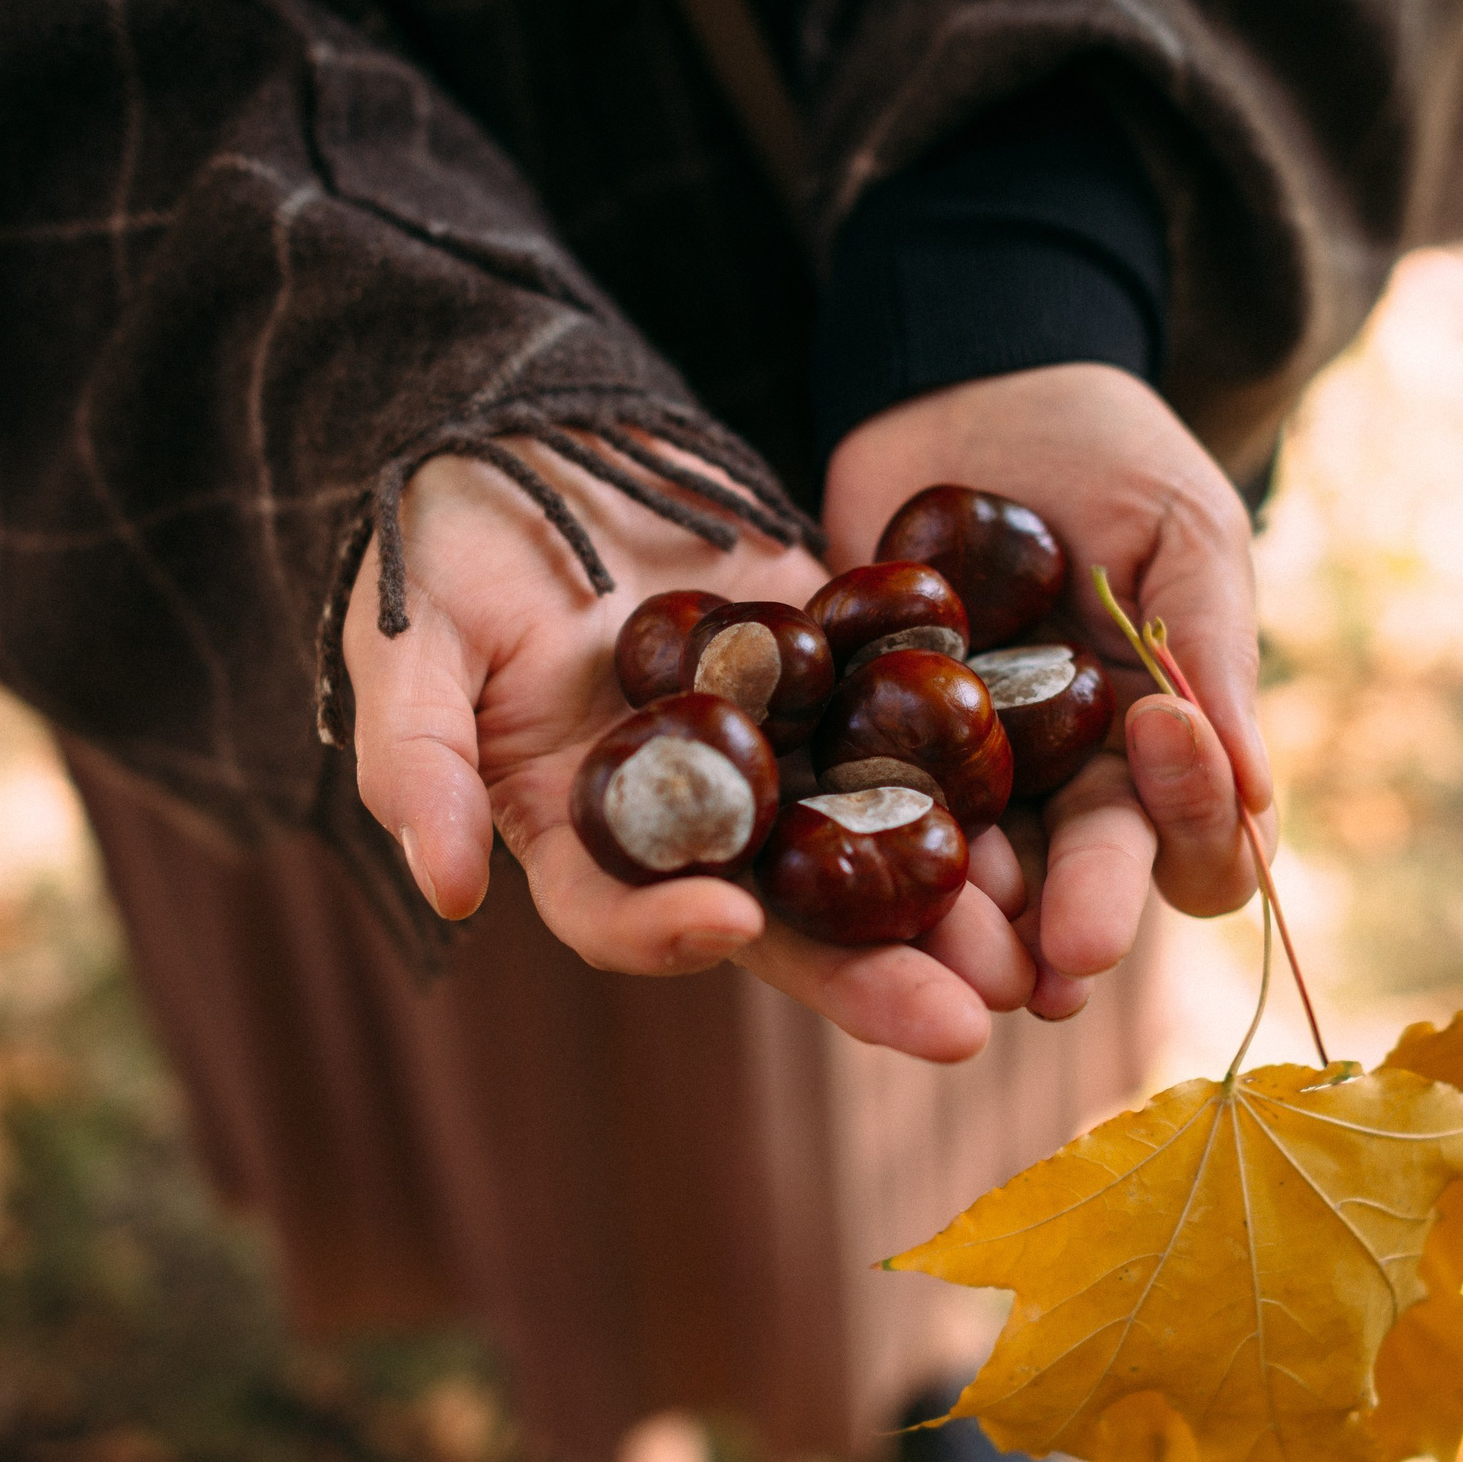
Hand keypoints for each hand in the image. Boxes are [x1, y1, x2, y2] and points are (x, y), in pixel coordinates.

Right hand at [344, 438, 1037, 1062]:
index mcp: (579, 831)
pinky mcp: (838, 676)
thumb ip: (419, 759)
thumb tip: (443, 889)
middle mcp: (688, 818)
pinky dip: (978, 778)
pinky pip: (911, 735)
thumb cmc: (437, 546)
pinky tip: (1055, 810)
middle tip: (964, 1025)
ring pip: (866, 848)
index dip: (666, 932)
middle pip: (780, 917)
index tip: (728, 925)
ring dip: (950, 907)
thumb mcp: (407, 643)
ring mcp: (770, 753)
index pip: (619, 913)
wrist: (534, 436)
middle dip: (868, 975)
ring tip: (1038, 956)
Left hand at [823, 364, 1274, 1017]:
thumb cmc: (1101, 448)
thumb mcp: (1179, 525)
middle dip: (1076, 919)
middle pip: (1084, 880)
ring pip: (976, 880)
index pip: (1200, 838)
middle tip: (1059, 970)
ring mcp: (964, 776)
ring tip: (957, 956)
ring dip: (971, 926)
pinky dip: (856, 849)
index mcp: (1159, 747)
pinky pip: (862, 815)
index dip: (1195, 819)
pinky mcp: (864, 746)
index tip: (1164, 741)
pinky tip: (840, 872)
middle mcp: (1065, 785)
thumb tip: (1258, 789)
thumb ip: (1213, 644)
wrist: (962, 382)